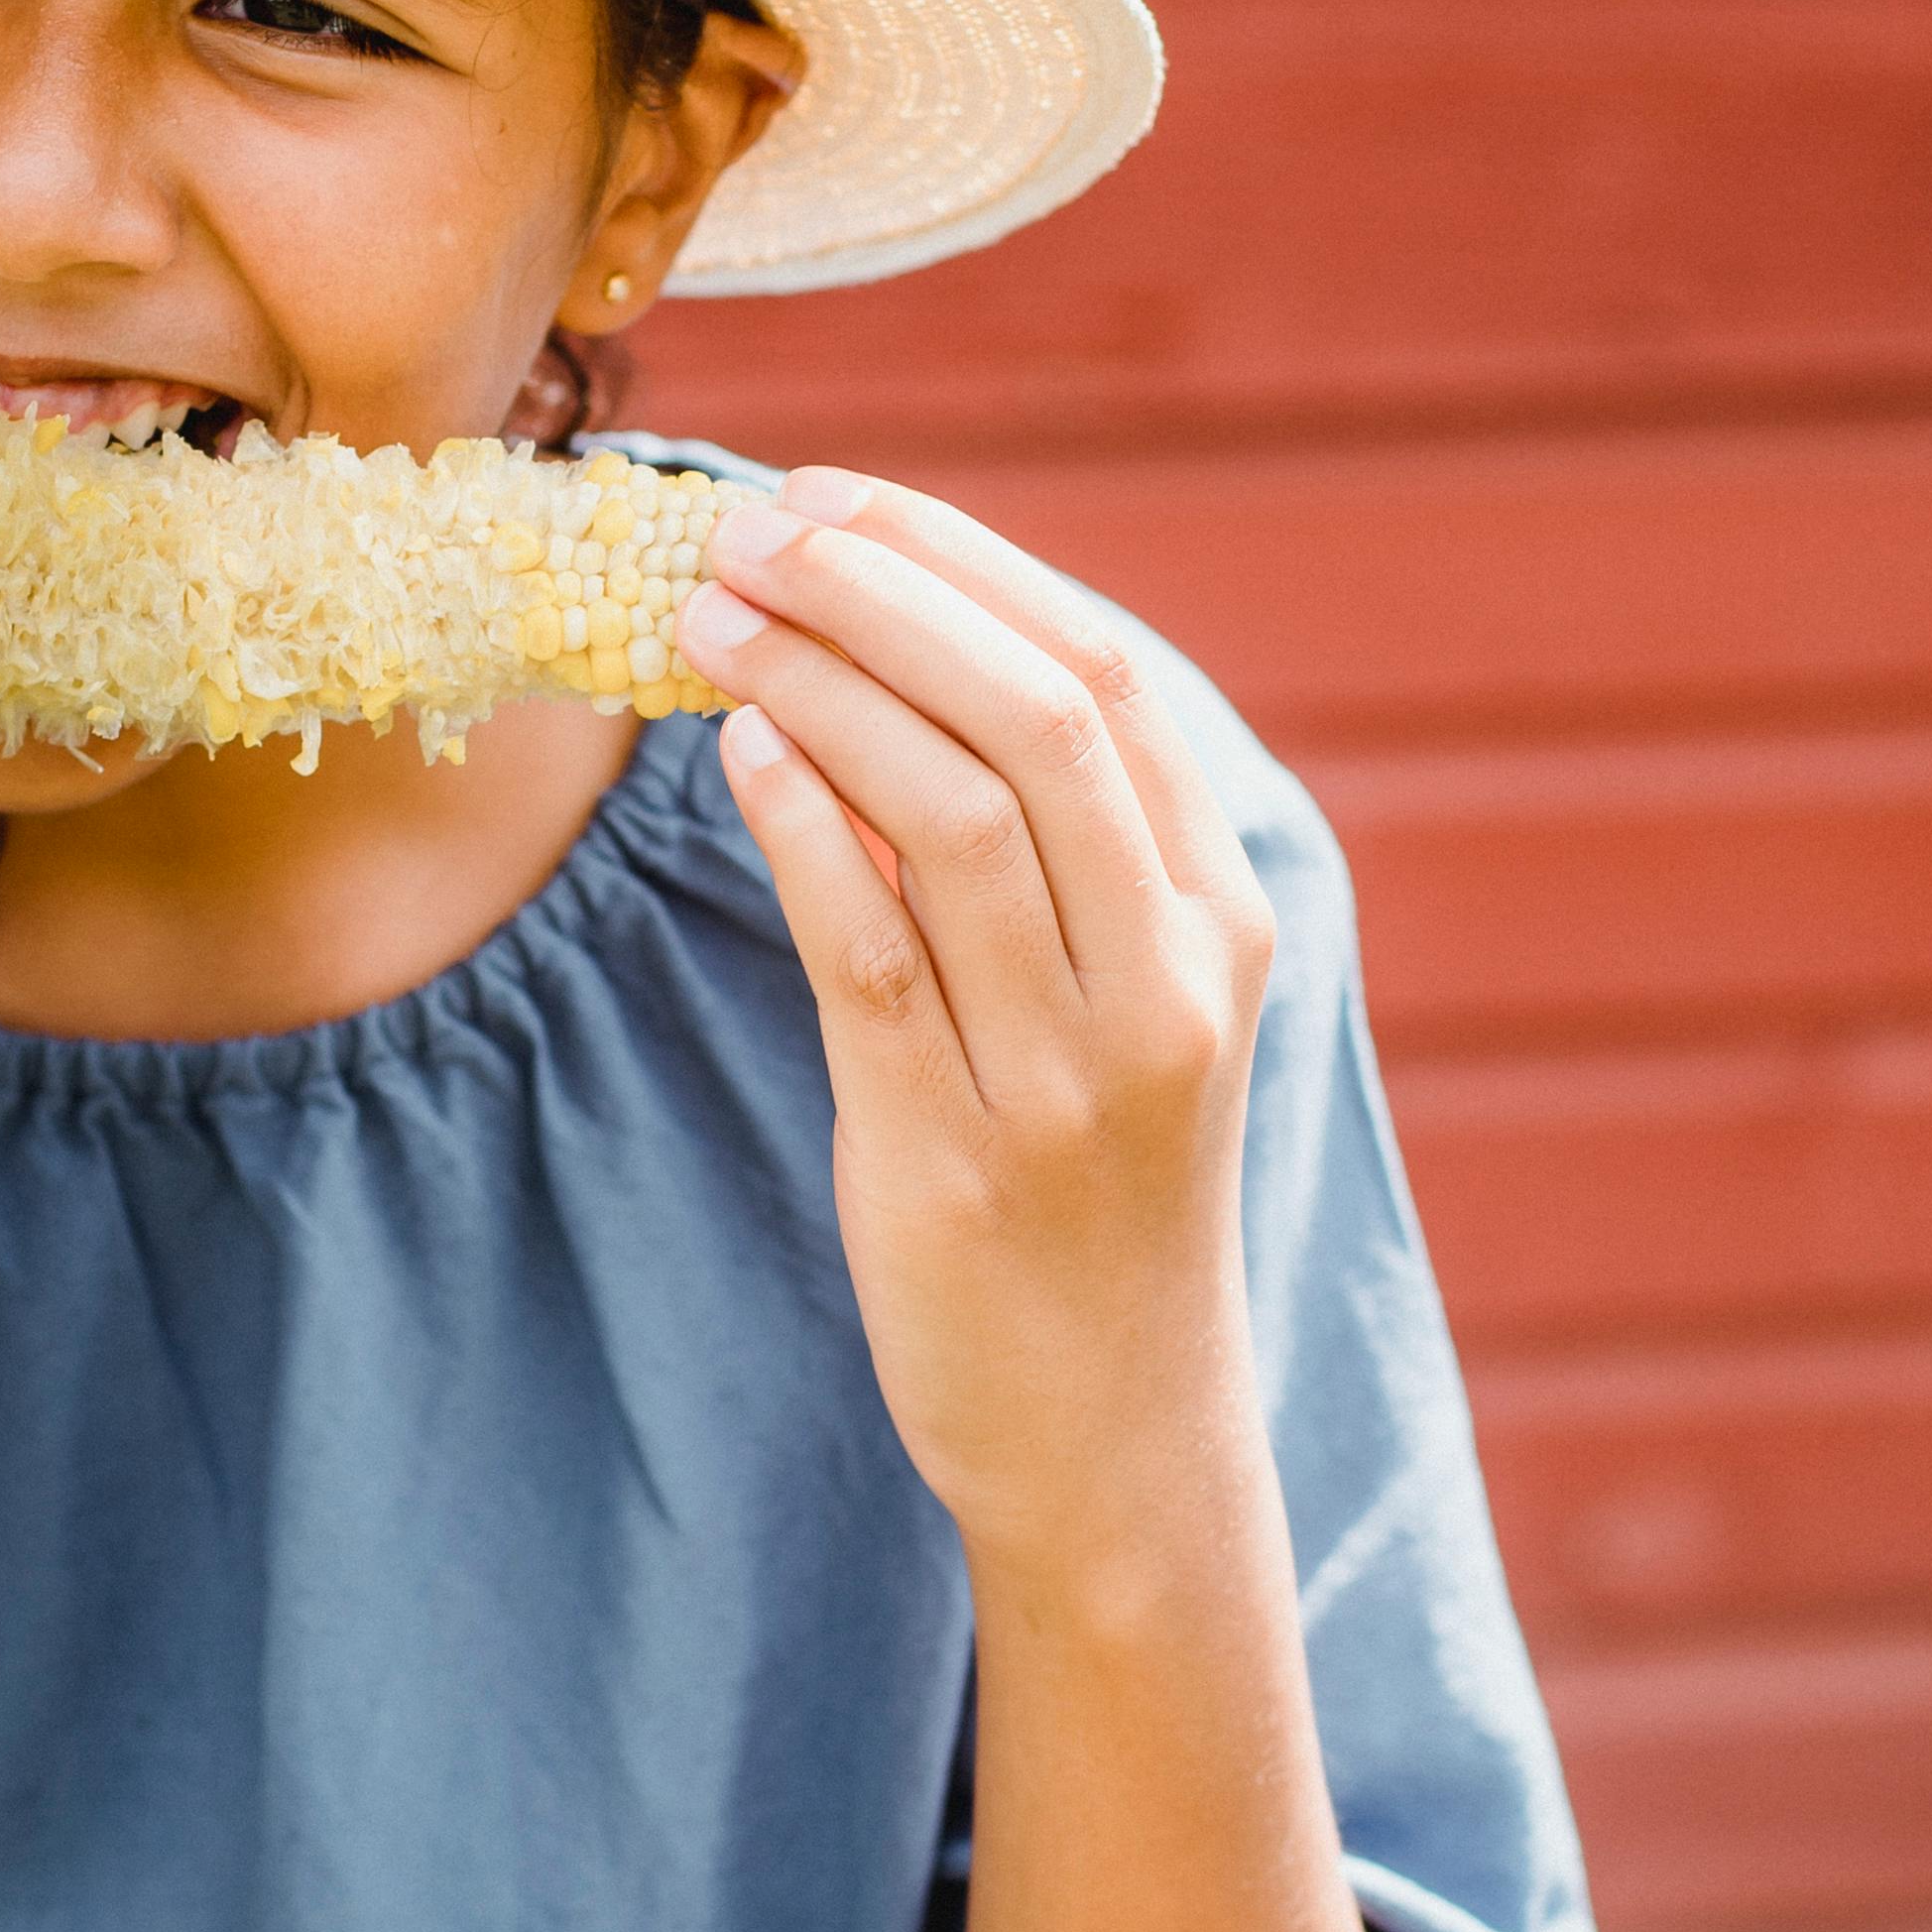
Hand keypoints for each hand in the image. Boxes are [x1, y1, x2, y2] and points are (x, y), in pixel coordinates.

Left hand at [680, 472, 1277, 1574]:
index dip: (961, 564)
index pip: (1107, 676)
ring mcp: (1071, 1072)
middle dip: (882, 594)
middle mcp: (1168, 979)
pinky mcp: (956, 1155)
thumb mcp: (1124, 1005)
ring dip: (823, 686)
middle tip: (748, 531)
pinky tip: (739, 750)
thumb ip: (1047, 852)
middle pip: (1040, 718)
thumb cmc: (1097, 1190)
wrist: (1117, 1433)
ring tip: (711, 618)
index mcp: (1221, 918)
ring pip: (959, 815)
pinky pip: (876, 954)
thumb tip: (875, 663)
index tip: (834, 498)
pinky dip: (806, 828)